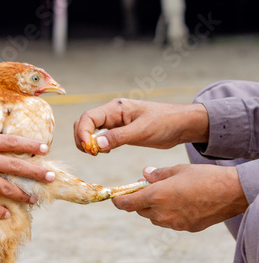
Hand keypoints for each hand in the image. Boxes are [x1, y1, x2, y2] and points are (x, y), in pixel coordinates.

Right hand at [74, 98, 208, 153]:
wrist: (181, 125)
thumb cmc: (164, 122)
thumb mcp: (142, 131)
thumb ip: (119, 137)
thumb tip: (97, 144)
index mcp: (115, 108)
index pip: (88, 117)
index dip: (83, 132)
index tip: (89, 149)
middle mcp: (112, 113)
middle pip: (85, 123)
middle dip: (82, 138)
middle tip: (92, 154)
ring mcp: (115, 122)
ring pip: (91, 130)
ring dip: (88, 142)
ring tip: (97, 154)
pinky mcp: (121, 131)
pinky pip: (101, 137)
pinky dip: (98, 145)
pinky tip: (106, 152)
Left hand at [112, 164, 247, 231]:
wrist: (231, 193)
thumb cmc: (204, 176)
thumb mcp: (177, 169)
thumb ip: (157, 174)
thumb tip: (144, 174)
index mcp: (157, 196)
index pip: (127, 204)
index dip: (118, 201)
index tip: (115, 197)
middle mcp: (162, 213)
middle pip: (139, 210)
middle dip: (139, 200)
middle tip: (147, 188)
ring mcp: (174, 223)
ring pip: (154, 217)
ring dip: (154, 208)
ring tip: (167, 194)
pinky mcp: (185, 228)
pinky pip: (169, 222)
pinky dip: (169, 213)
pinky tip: (181, 202)